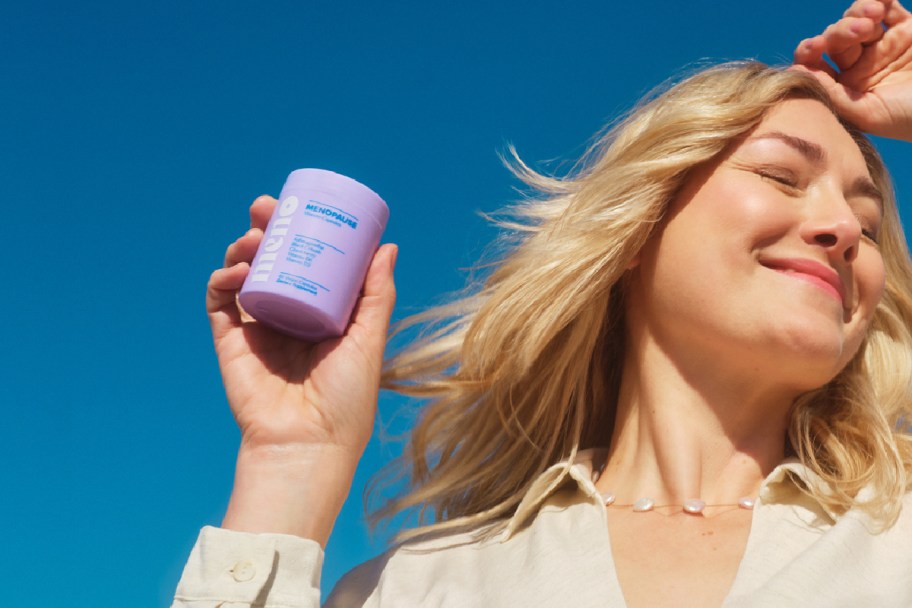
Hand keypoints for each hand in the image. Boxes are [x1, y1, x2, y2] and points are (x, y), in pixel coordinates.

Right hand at [208, 195, 396, 540]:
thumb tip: (387, 247)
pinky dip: (221, 281)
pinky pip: (219, 303)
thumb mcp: (369, 340)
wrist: (309, 443)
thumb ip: (376, 296)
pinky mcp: (231, 342)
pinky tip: (235, 271)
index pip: (306, 262)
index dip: (299, 232)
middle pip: (270, 260)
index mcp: (319, 314)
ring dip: (241, 249)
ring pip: (242, 275)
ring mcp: (257, 328)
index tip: (300, 204)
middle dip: (264, 228)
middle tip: (265, 207)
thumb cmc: (347, 400)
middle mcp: (286, 316)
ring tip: (251, 237)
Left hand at [793, 0, 911, 139]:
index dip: (809, 52)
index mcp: (843, 88)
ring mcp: (883, 45)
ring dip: (858, 12)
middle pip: (835, 38)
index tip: (814, 48)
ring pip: (857, 18)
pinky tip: (880, 3)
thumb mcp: (867, 114)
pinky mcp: (907, 29)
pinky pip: (887, 6)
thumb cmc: (909, 119)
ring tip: (874, 17)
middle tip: (859, 32)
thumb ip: (832, 94)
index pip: (815, 64)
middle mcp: (860, 65)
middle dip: (840, 31)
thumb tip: (796, 73)